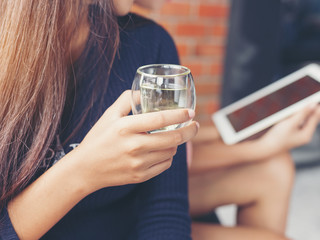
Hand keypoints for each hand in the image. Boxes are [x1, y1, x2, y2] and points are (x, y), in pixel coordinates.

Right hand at [72, 90, 198, 191]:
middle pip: (172, 138)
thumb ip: (127, 100)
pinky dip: (168, 156)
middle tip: (194, 125)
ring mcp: (138, 164)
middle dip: (189, 131)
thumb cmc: (98, 138)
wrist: (85, 169)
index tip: (191, 112)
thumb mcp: (109, 115)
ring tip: (172, 136)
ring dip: (176, 143)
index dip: (179, 115)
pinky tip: (163, 150)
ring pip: (171, 152)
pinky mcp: (140, 176)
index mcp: (125, 128)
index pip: (160, 119)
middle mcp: (133, 146)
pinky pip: (165, 165)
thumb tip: (144, 92)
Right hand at [259, 98, 319, 154]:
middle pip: (314, 120)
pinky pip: (301, 124)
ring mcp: (298, 136)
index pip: (316, 117)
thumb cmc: (277, 137)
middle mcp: (304, 136)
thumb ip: (302, 113)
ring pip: (308, 122)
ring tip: (317, 106)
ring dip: (311, 113)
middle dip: (319, 110)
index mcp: (306, 134)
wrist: (266, 148)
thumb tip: (313, 105)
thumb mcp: (291, 123)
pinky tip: (302, 114)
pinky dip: (303, 117)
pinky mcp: (292, 135)